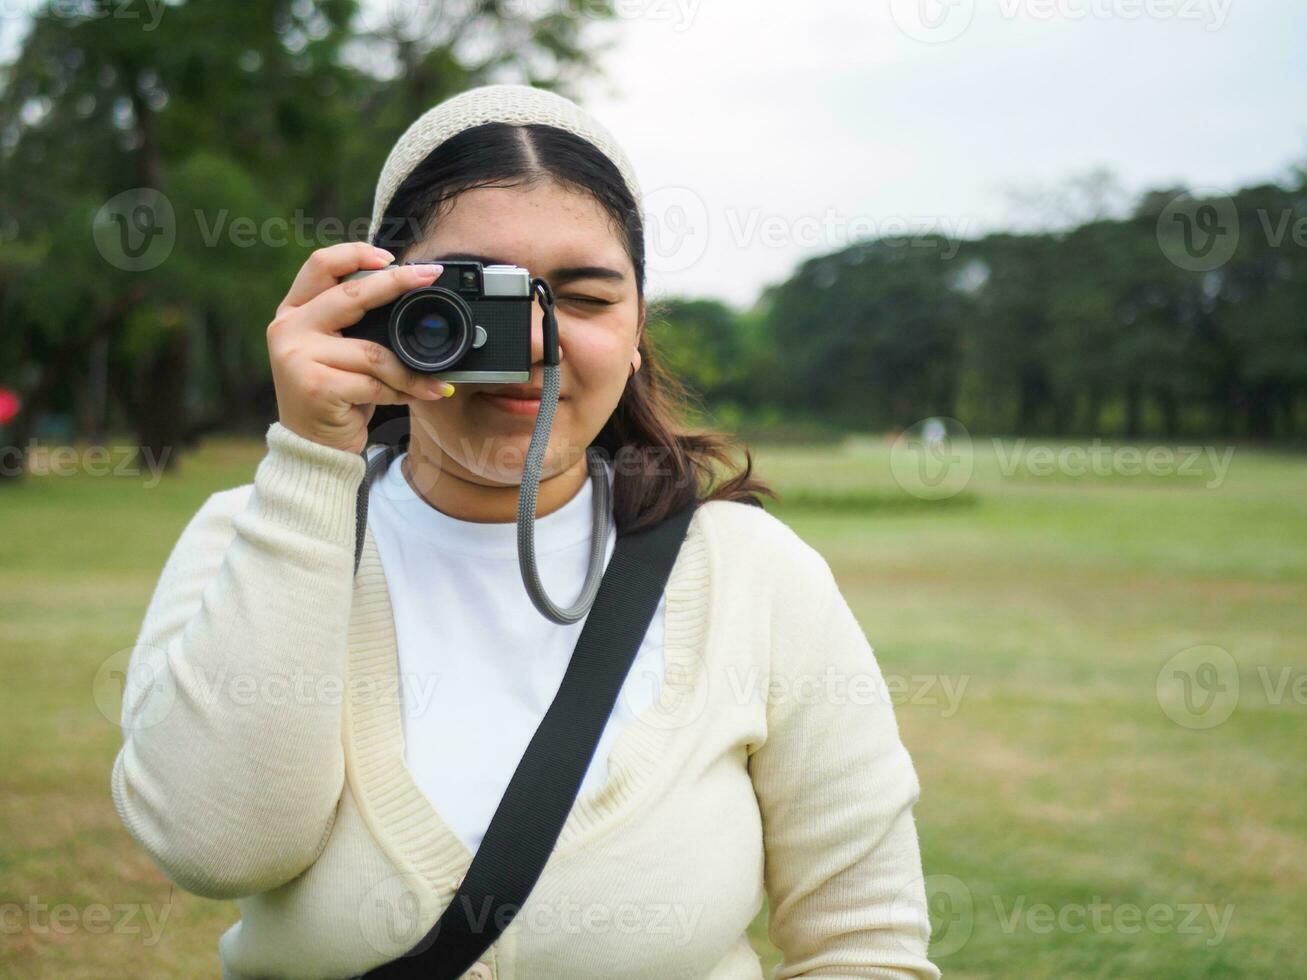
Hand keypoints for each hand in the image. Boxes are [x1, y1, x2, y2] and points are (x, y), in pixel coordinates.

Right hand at [267, 243, 454, 453]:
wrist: (312, 448)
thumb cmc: (334, 395)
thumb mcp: (336, 350)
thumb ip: (354, 322)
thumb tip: (407, 292)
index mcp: (293, 311)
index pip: (321, 265)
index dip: (357, 253)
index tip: (392, 258)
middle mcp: (288, 328)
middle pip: (351, 294)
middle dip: (397, 283)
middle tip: (429, 277)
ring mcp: (298, 357)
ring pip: (372, 351)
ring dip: (409, 369)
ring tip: (434, 380)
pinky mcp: (316, 386)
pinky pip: (374, 383)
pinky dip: (401, 391)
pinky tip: (414, 396)